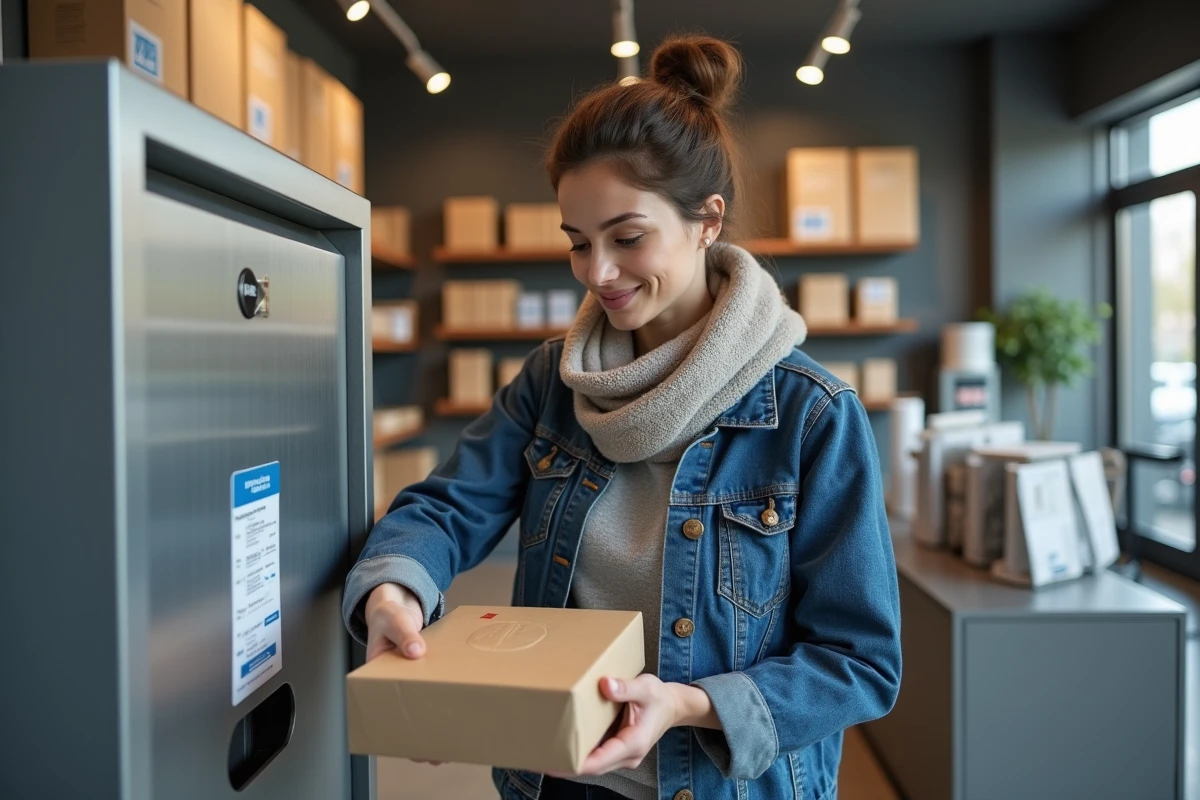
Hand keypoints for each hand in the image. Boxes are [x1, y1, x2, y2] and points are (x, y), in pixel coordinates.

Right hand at [364, 583, 440, 764]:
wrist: (396, 601)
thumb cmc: (388, 612)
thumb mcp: (393, 619)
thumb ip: (403, 632)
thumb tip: (415, 650)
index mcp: (375, 674)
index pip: (382, 709)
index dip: (393, 731)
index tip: (407, 745)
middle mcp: (393, 680)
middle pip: (404, 715)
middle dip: (419, 737)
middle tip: (435, 755)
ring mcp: (410, 676)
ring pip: (422, 705)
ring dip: (434, 722)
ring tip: (451, 743)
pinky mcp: (426, 669)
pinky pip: (435, 687)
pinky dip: (445, 699)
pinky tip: (458, 710)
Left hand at [554, 675, 712, 776]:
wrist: (672, 706)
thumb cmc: (659, 697)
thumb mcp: (646, 687)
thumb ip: (626, 688)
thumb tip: (605, 685)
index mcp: (633, 743)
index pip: (598, 762)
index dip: (573, 765)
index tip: (552, 763)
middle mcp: (627, 755)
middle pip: (590, 767)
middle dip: (564, 764)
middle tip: (536, 757)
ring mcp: (621, 755)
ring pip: (591, 764)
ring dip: (569, 760)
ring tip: (542, 750)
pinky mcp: (616, 749)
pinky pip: (594, 755)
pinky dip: (578, 751)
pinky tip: (561, 742)